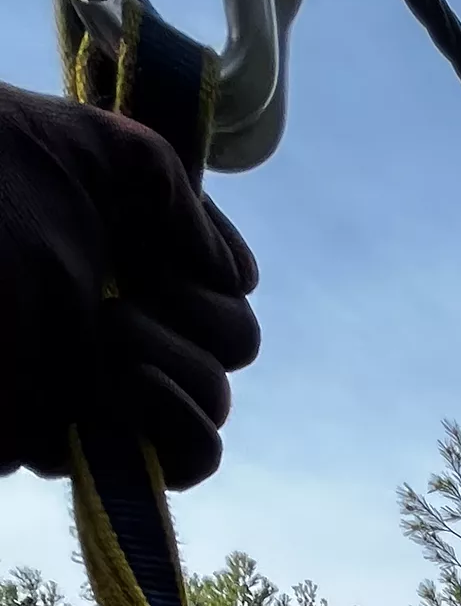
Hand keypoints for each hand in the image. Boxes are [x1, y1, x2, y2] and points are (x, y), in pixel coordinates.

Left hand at [0, 81, 259, 489]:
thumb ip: (170, 189)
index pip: (221, 280)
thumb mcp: (83, 147)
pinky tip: (132, 383)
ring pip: (215, 401)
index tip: (154, 234)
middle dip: (199, 313)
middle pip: (233, 342)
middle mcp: (118, 317)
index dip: (209, 260)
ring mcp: (106, 386)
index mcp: (118, 251)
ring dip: (181, 363)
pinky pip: (189, 458)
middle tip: (122, 284)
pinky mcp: (91, 442)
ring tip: (105, 332)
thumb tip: (233, 275)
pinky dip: (182, 423)